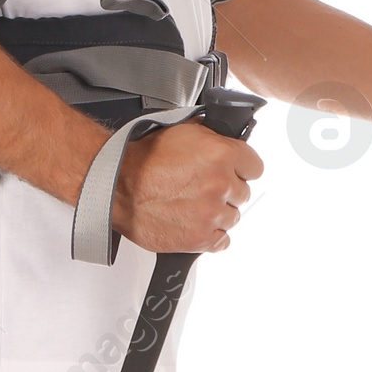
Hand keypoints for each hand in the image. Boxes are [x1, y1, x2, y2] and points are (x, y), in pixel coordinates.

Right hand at [111, 119, 262, 253]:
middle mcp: (220, 185)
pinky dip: (212, 235)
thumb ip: (213, 137)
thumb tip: (228, 138)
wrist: (116, 186)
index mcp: (222, 155)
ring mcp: (211, 214)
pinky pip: (223, 241)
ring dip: (218, 213)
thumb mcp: (183, 130)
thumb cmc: (142, 159)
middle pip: (243, 194)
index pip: (255, 167)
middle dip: (226, 191)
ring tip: (194, 205)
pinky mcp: (199, 238)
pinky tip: (197, 224)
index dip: (241, 168)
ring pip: (233, 217)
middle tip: (203, 188)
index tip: (232, 172)